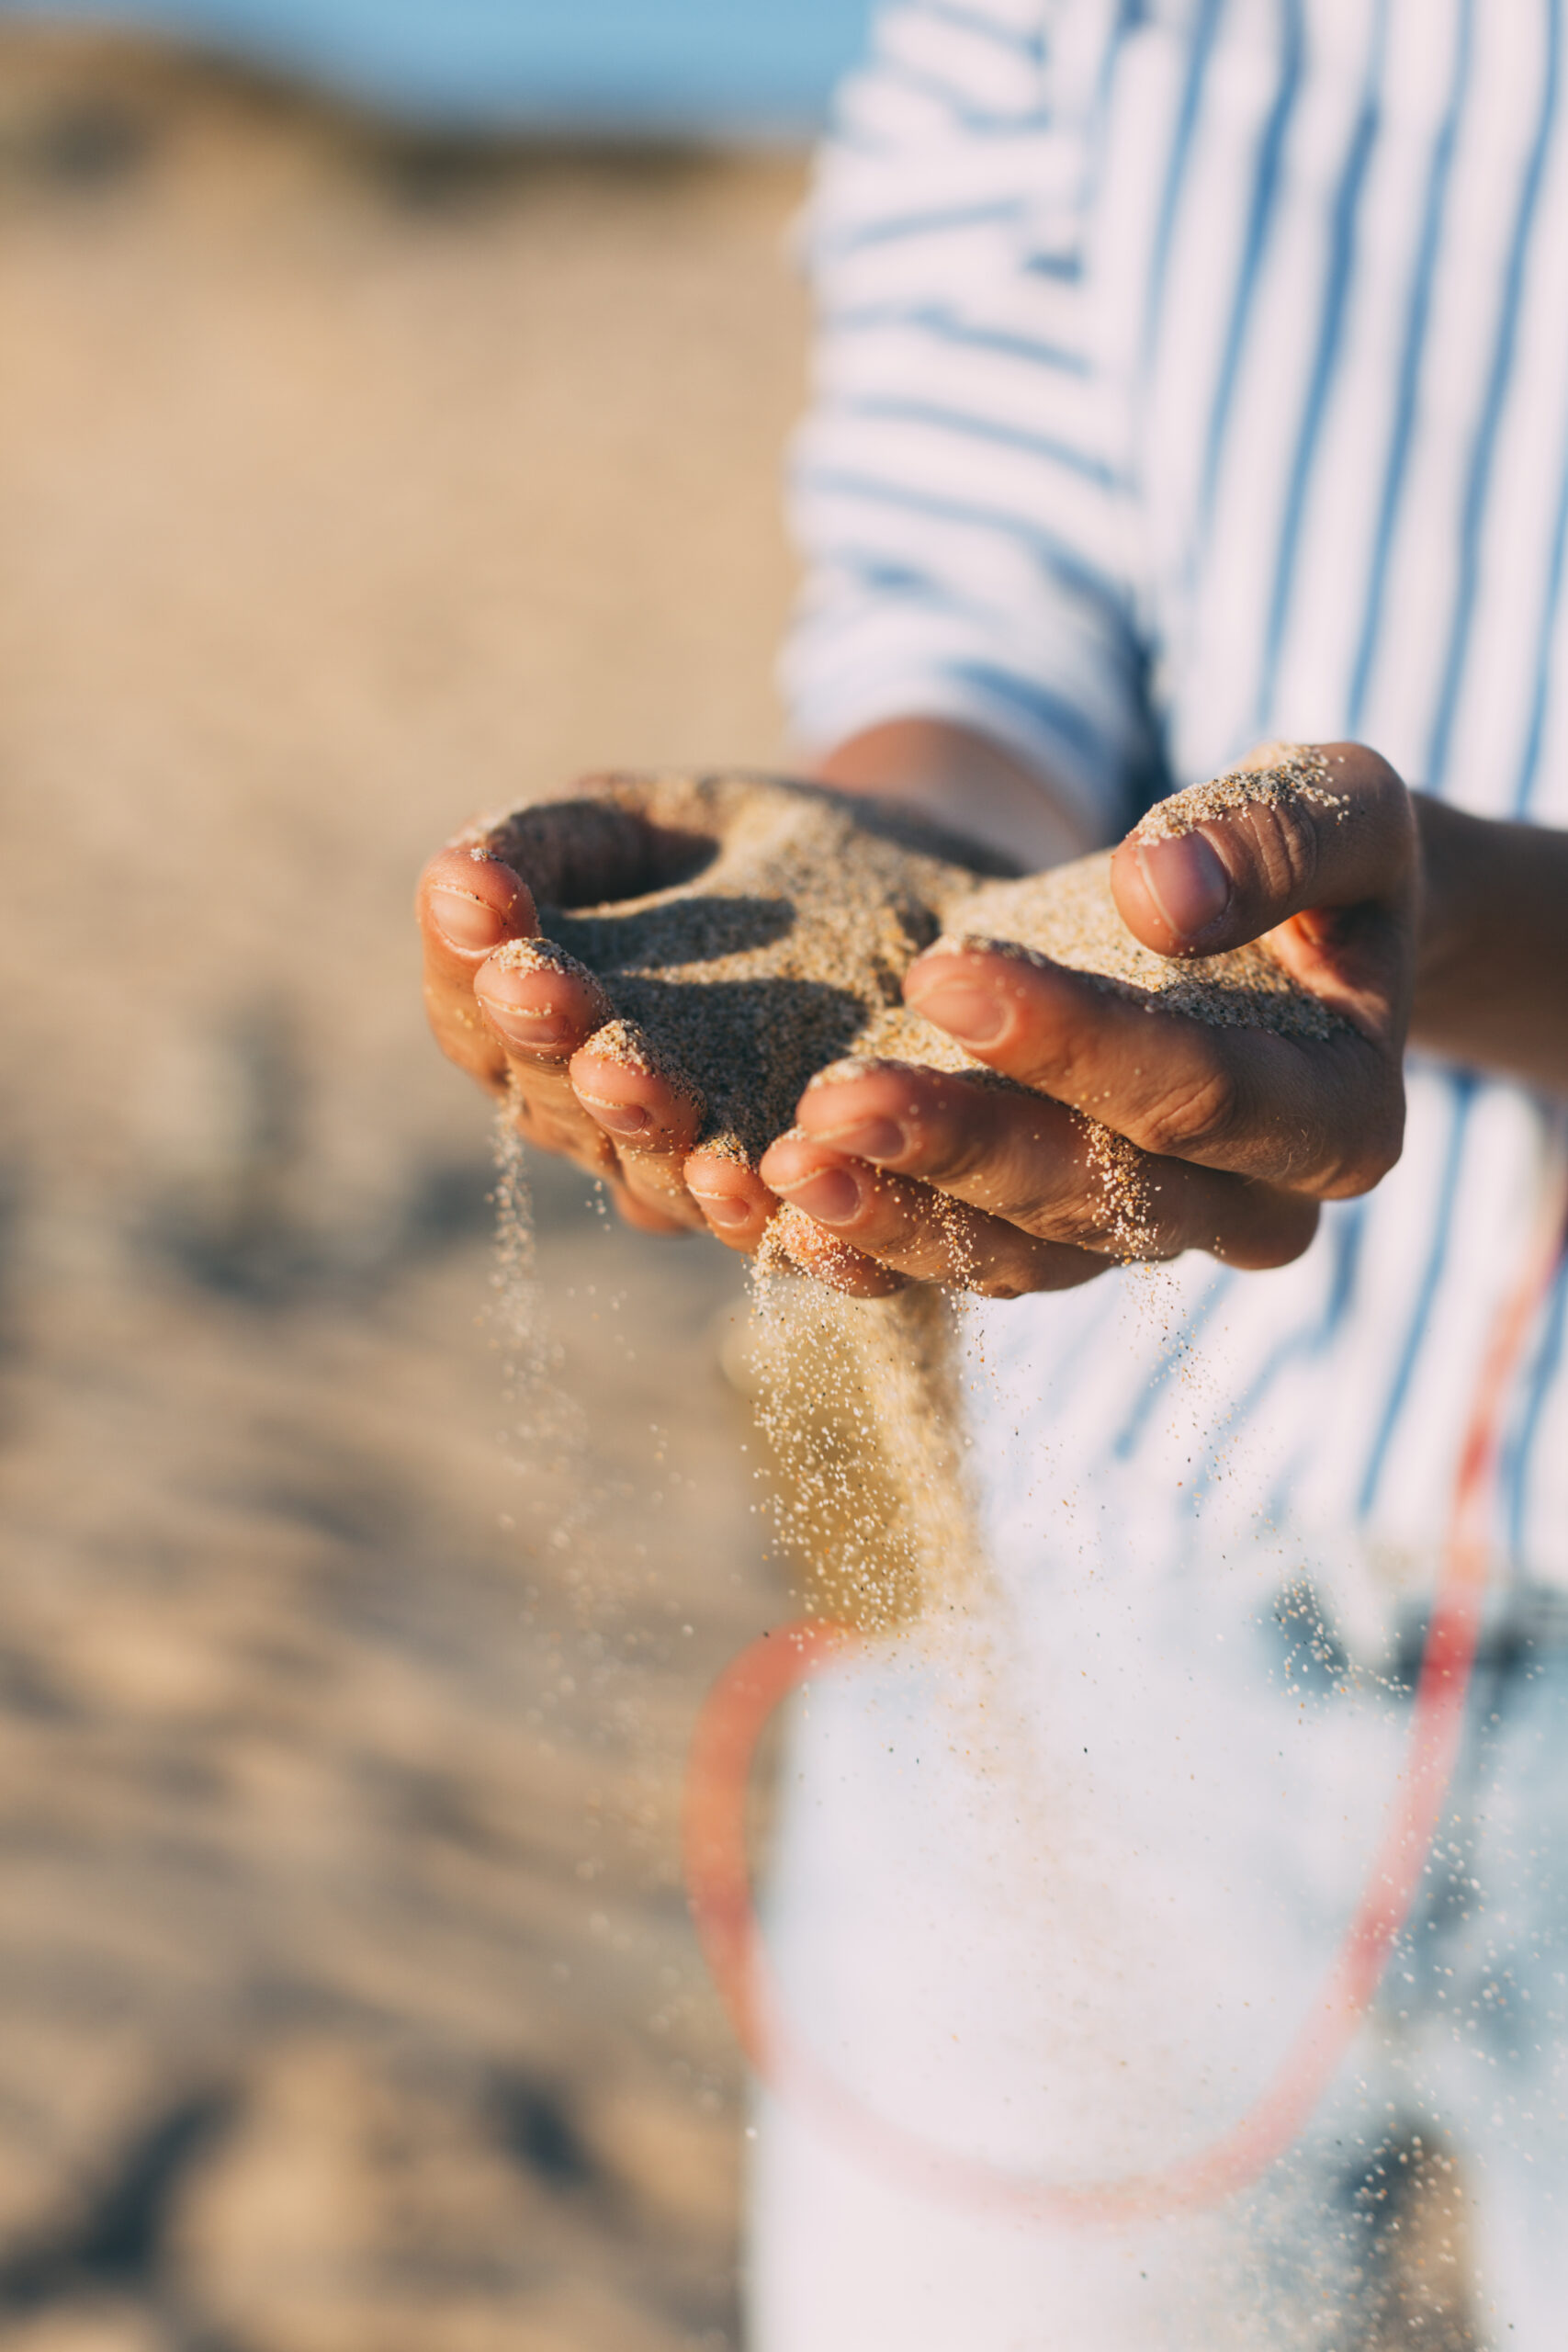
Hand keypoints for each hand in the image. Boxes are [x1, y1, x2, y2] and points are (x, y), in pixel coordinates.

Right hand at [418, 773, 900, 1278]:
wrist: (889, 885)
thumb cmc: (727, 848)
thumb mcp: (631, 821)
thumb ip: (539, 844)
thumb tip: (456, 881)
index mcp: (531, 1016)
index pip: (474, 1006)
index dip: (472, 971)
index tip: (497, 932)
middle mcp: (593, 1113)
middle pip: (556, 1097)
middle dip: (565, 1054)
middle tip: (569, 1018)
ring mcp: (685, 1168)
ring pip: (653, 1171)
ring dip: (658, 1141)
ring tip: (655, 1105)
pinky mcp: (794, 1200)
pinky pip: (772, 1222)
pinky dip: (769, 1215)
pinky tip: (767, 1192)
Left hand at [758, 743, 1418, 1296]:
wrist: (1292, 931)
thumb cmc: (1317, 856)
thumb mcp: (1339, 803)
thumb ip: (1278, 833)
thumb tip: (1161, 897)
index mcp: (1337, 1118)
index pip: (1197, 1094)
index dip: (1073, 1043)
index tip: (943, 970)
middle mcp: (1247, 1209)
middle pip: (1092, 1198)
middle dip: (955, 1148)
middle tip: (830, 1101)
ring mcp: (1145, 1239)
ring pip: (1014, 1259)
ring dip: (893, 1219)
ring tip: (778, 1168)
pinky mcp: (1058, 1241)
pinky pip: (960, 1265)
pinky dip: (867, 1245)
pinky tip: (772, 1213)